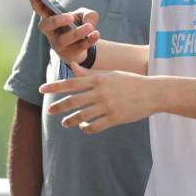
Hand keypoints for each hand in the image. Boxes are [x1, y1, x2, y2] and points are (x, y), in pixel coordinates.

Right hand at [27, 0, 99, 64]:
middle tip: (70, 17)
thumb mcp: (86, 15)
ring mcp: (58, 45)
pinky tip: (96, 34)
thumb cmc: (80, 25)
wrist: (86, 45)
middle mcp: (51, 32)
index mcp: (51, 19)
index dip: (34, 1)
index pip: (40, 9)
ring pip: (64, 40)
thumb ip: (89, 15)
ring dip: (77, 33)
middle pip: (46, 26)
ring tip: (90, 27)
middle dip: (56, 21)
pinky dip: (88, 41)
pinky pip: (77, 48)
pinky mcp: (69, 55)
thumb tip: (89, 24)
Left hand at [39, 62, 158, 133]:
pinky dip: (86, 128)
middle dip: (59, 107)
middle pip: (73, 101)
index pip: (72, 83)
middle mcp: (101, 92)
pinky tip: (83, 127)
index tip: (42, 90)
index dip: (55, 87)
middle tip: (49, 111)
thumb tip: (73, 67)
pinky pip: (94, 126)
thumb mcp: (110, 75)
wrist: (152, 93)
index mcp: (99, 79)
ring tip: (65, 123)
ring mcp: (108, 106)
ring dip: (70, 120)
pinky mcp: (115, 118)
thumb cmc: (130, 82)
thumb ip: (90, 74)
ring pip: (82, 116)